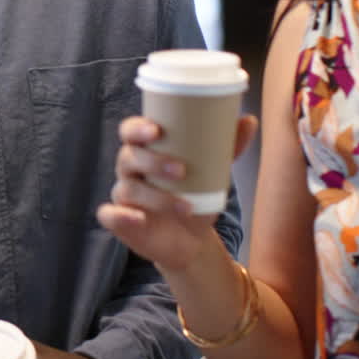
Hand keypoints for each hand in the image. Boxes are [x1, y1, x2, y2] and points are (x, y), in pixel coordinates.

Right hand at [97, 114, 256, 273]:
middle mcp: (129, 170)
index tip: (156, 129)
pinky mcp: (120, 220)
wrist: (192, 239)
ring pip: (128, 189)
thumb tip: (249, 119)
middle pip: (128, 156)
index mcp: (145, 150)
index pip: (130, 130)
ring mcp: (123, 195)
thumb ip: (227, 146)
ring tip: (186, 206)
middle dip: (152, 161)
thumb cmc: (196, 195)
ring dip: (156, 197)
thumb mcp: (212, 171)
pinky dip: (120, 216)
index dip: (137, 127)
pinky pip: (109, 215)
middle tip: (181, 170)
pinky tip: (139, 218)